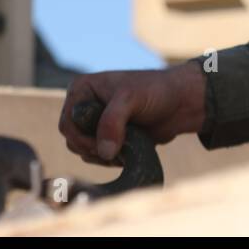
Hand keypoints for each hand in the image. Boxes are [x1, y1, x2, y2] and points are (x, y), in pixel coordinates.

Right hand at [58, 62, 206, 166]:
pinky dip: (109, 159)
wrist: (180, 103)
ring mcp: (96, 122)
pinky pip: (97, 156)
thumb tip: (103, 153)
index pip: (68, 121)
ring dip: (102, 155)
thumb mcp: (130, 99)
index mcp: (83, 89)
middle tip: (116, 149)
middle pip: (72, 139)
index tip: (102, 144)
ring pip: (83, 150)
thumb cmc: (155, 91)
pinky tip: (126, 153)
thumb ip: (112, 122)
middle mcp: (85, 105)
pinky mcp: (108, 137)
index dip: (82, 137)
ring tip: (125, 147)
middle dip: (92, 148)